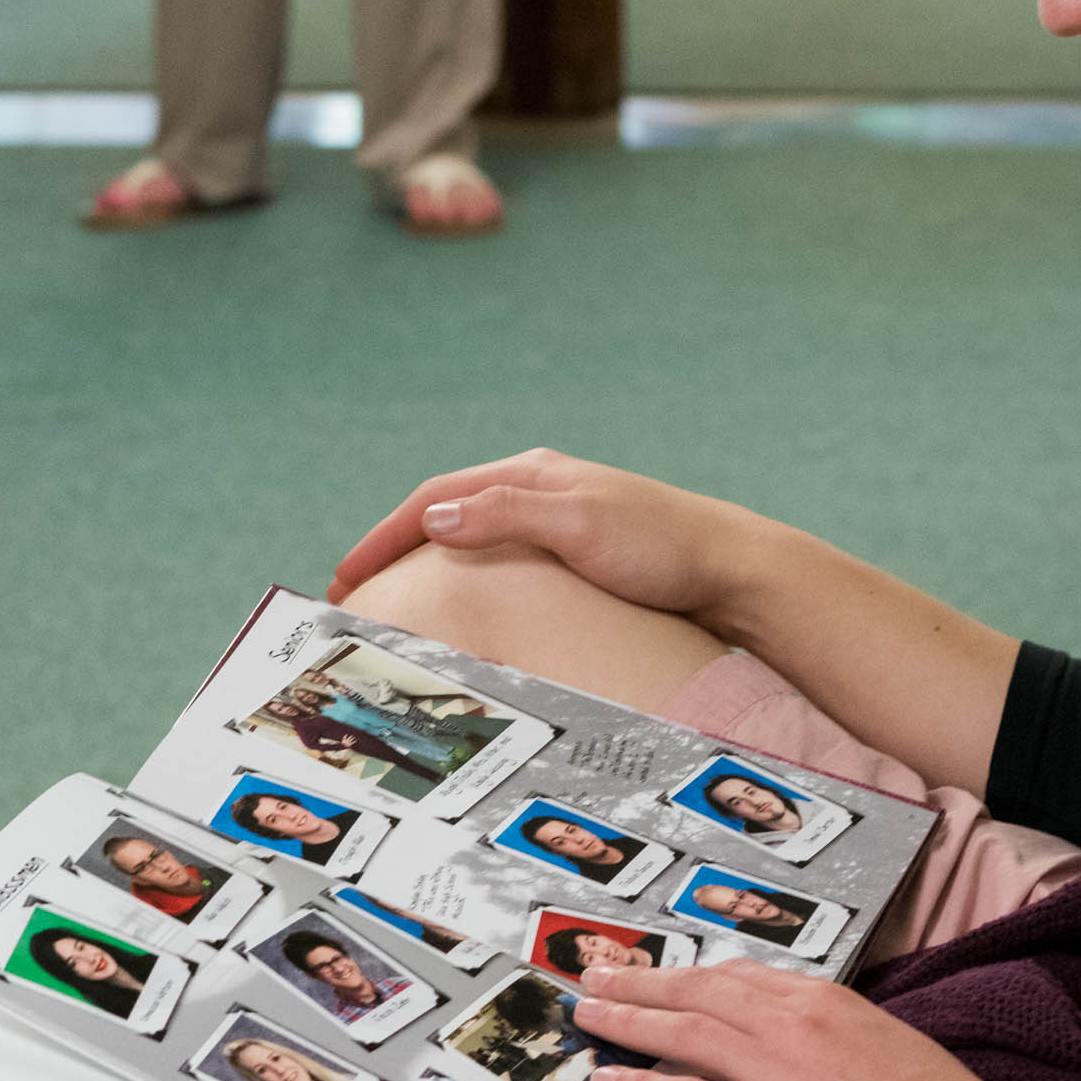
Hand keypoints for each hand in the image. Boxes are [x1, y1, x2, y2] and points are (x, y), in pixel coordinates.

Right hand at [331, 448, 769, 619]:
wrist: (734, 570)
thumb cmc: (662, 549)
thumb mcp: (579, 527)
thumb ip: (505, 516)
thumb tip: (432, 521)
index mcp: (532, 474)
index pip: (434, 499)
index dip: (383, 538)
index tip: (345, 580)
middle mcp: (540, 488)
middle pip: (446, 514)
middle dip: (394, 549)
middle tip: (355, 595)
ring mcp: (559, 518)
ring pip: (473, 536)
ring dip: (427, 563)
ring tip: (395, 602)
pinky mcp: (579, 550)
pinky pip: (502, 557)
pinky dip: (467, 576)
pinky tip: (467, 605)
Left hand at [575, 960, 983, 1080]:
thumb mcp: (884, 1045)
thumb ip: (833, 1035)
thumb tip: (797, 1044)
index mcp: (826, 1000)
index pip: (739, 977)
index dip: (689, 975)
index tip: (658, 973)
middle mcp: (792, 1024)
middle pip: (697, 992)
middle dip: (639, 984)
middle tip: (594, 978)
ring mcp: (773, 1073)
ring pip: (680, 1032)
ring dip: (625, 1021)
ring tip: (587, 1016)